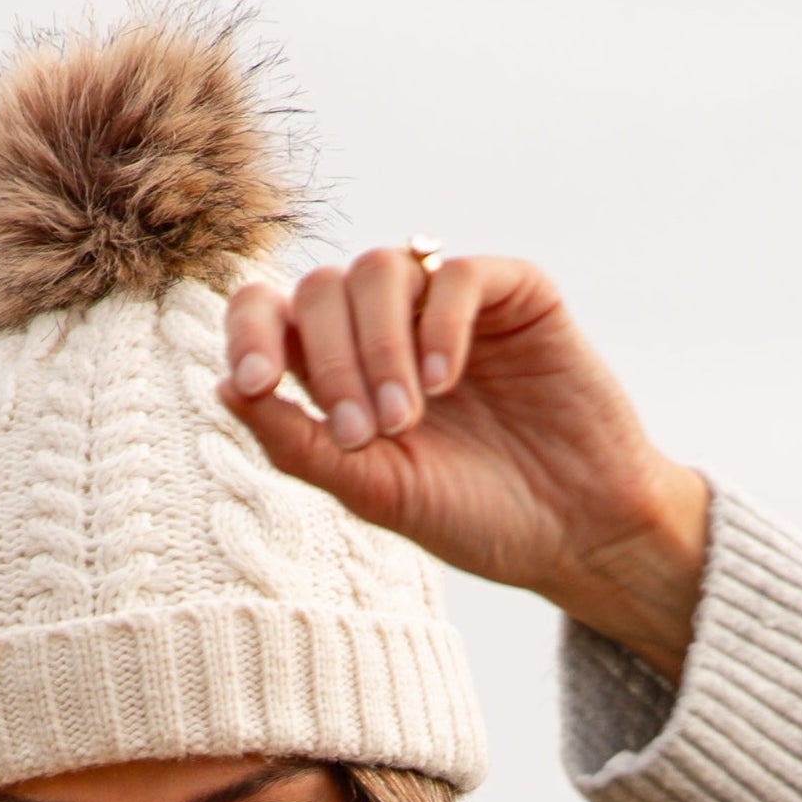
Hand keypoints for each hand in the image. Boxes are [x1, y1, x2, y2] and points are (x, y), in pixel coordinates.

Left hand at [220, 249, 708, 680]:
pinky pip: (456, 274)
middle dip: (332, 362)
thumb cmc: (476, 519)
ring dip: (379, 346)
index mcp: (342, 372)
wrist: (578, 532)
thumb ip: (299, 445)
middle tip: (369, 435)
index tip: (256, 384)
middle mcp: (389, 327)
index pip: (272, 313)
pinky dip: (439, 325)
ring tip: (407, 420)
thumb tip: (222, 388)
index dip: (249, 332)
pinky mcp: (514, 293)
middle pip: (322, 289)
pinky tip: (445, 383)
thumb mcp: (376, 493)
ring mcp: (449, 306)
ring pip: (380, 268)